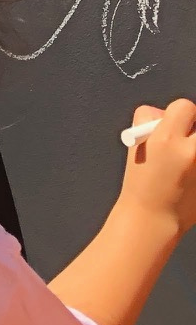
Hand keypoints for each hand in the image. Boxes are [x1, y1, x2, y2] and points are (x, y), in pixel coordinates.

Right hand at [119, 99, 195, 234]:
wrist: (155, 218)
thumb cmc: (142, 183)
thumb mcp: (136, 144)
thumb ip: (151, 120)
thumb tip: (168, 114)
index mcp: (166, 140)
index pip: (185, 106)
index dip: (180, 113)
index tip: (178, 124)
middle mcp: (191, 153)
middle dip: (194, 128)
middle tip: (187, 140)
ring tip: (187, 159)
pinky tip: (191, 174)